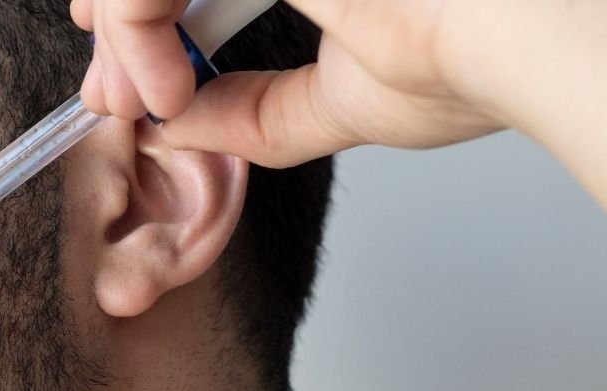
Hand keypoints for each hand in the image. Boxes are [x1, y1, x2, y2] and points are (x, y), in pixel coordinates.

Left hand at [72, 0, 504, 167]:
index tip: (123, 85)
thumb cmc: (472, 62)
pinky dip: (137, 24)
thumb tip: (170, 128)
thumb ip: (250, 113)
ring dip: (120, 27)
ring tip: (124, 97)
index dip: (138, 19)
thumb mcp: (334, 101)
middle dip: (117, 23)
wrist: (525, 46)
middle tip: (109, 95)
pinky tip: (159, 86)